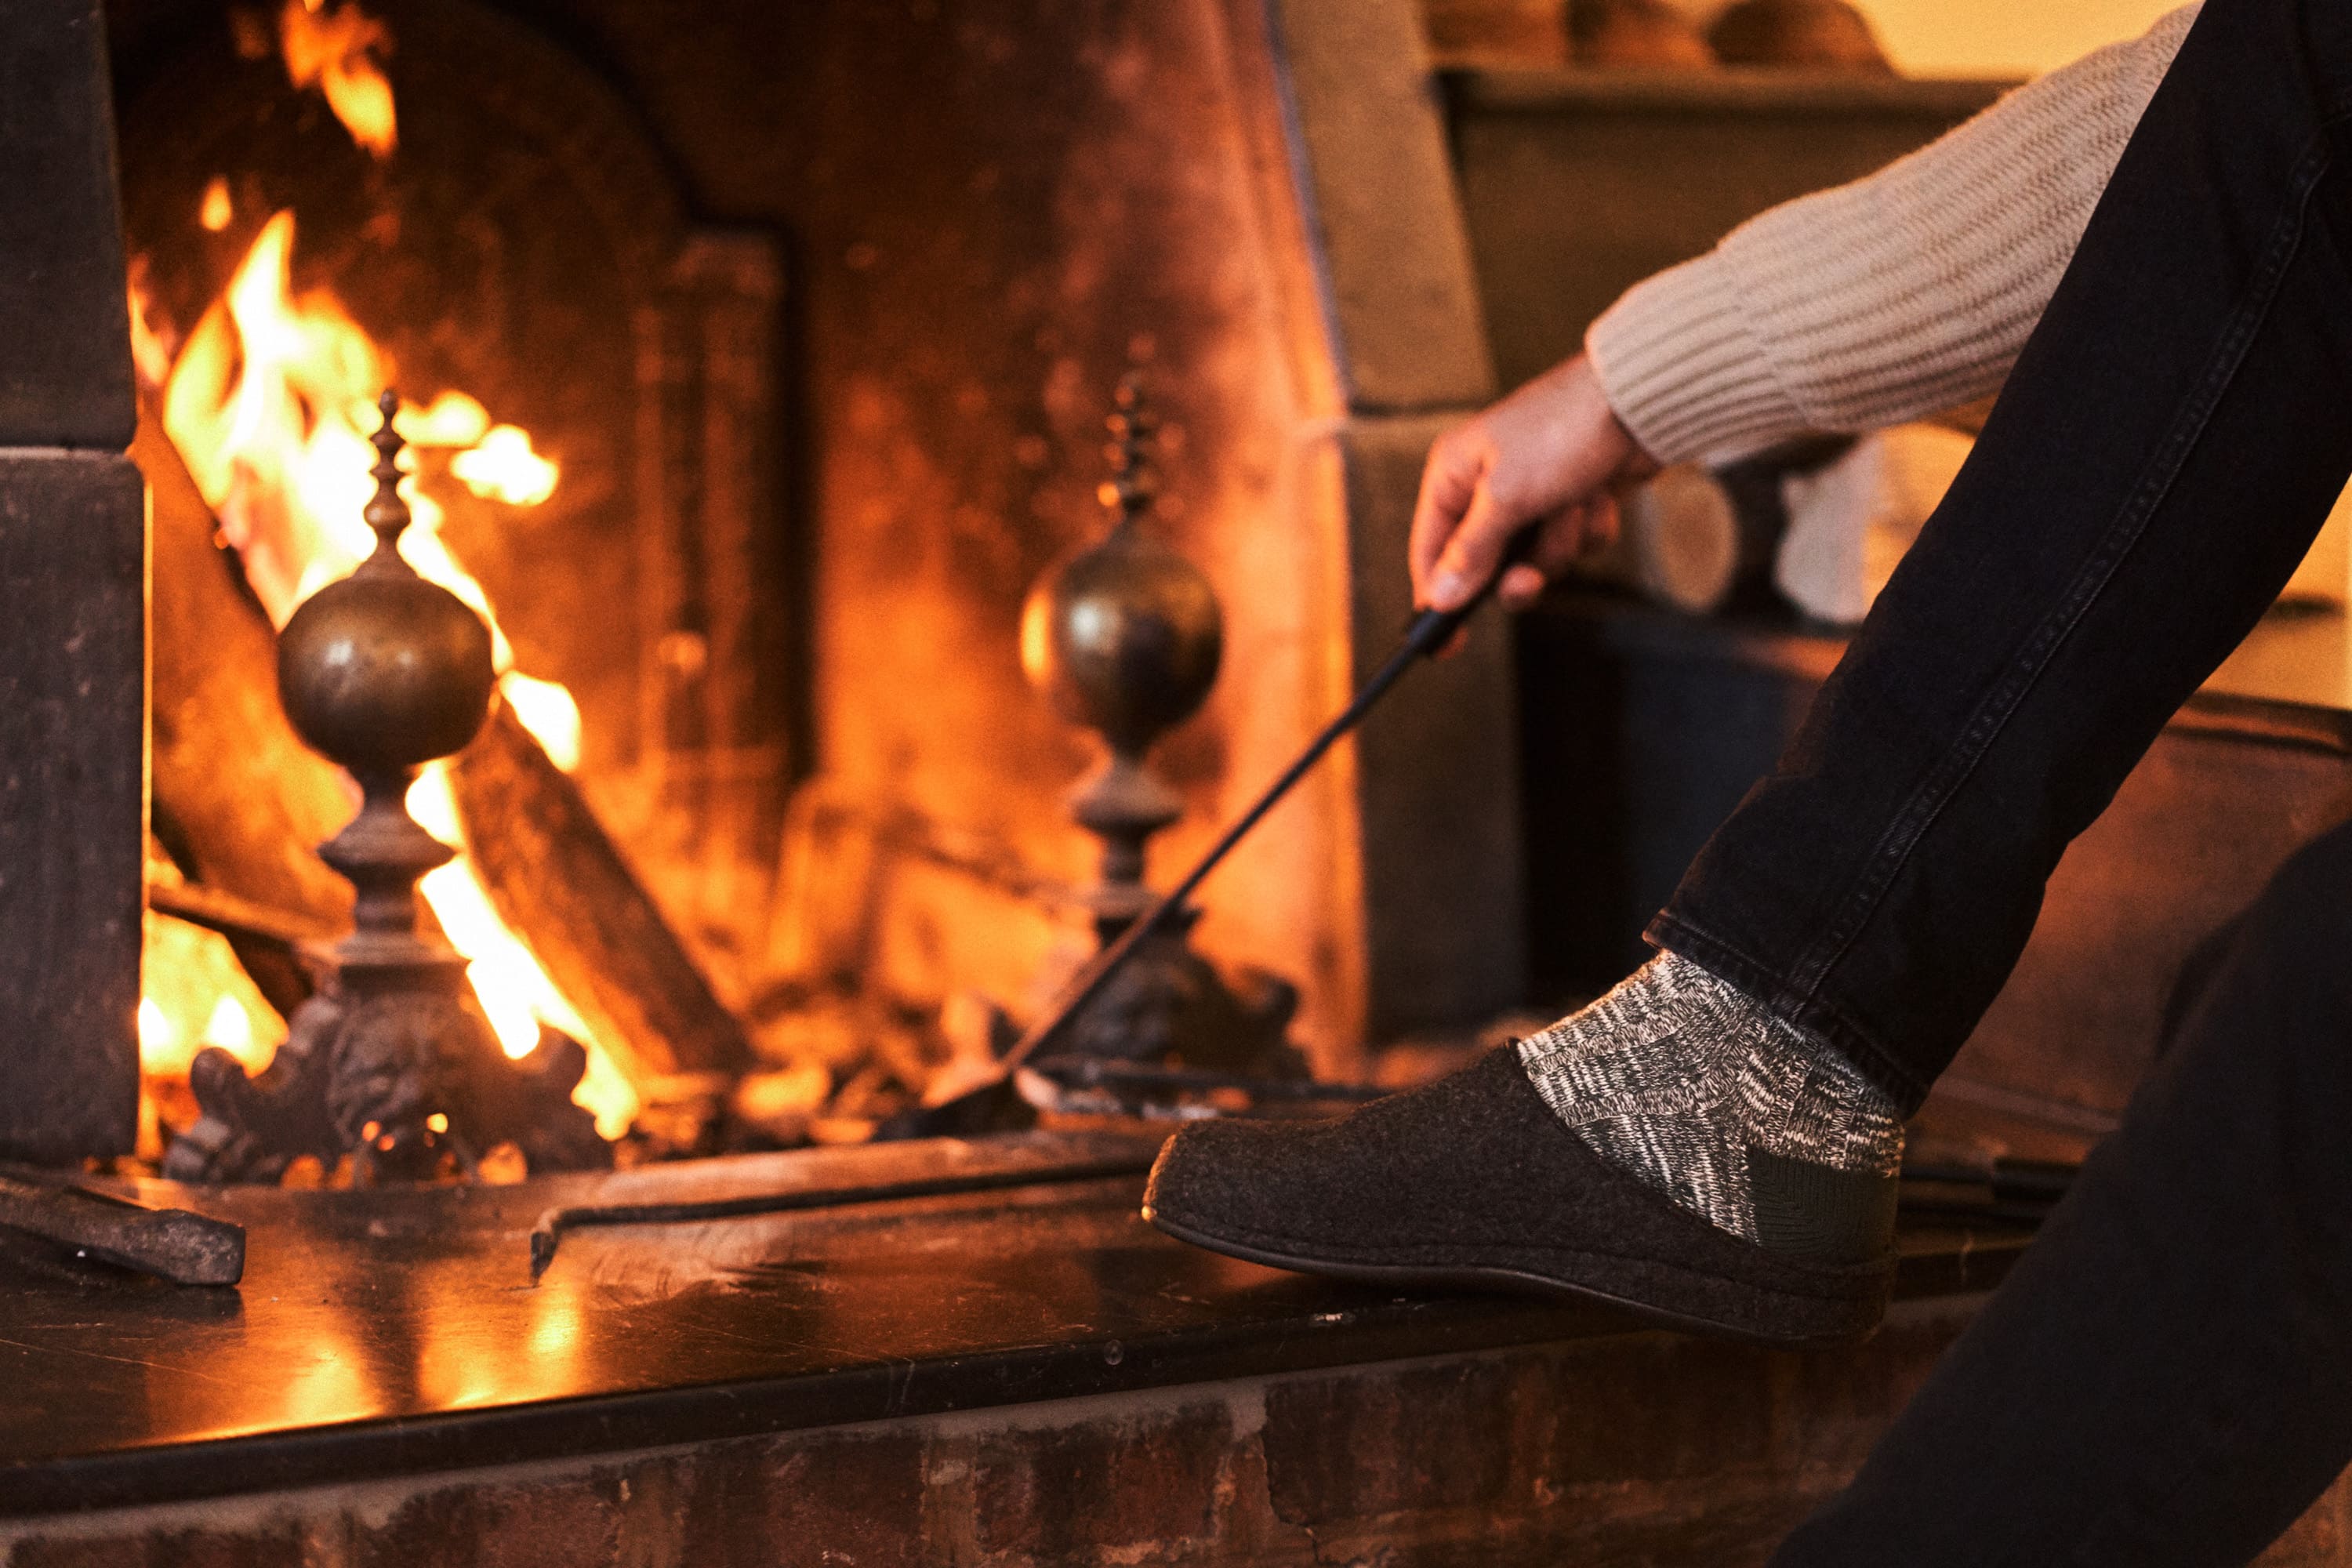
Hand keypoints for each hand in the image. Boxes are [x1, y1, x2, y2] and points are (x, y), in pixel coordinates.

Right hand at [1410, 354, 1657, 614]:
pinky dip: (1589, 526)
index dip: (1436, 597)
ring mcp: (1532, 493)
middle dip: (1518, 570)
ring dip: (1562, 542)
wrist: (1639, 400)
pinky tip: (1598, 495)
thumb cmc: (1562, 431)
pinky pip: (1574, 542)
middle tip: (1531, 578)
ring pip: (1538, 558)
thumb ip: (1471, 552)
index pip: (1429, 550)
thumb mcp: (1506, 497)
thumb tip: (1438, 598)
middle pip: (1487, 565)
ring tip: (1574, 503)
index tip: (1444, 644)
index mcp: (1454, 474)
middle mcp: (1487, 484)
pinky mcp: (1572, 498)